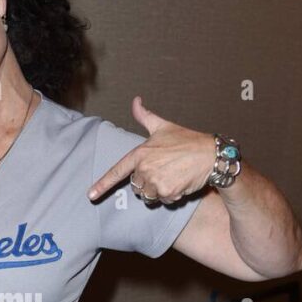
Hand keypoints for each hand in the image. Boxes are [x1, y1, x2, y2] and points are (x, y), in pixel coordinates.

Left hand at [88, 96, 214, 202]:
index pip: (117, 171)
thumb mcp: (164, 126)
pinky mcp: (167, 192)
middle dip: (148, 182)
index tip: (90, 195)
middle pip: (136, 186)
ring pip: (148, 195)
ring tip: (172, 176)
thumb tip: (135, 100)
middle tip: (164, 170)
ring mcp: (155, 181)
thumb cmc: (188, 140)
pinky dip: (170, 196)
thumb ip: (145, 116)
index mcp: (140, 153)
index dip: (102, 184)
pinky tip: (179, 183)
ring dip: (158, 191)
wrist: (210, 155)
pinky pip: (162, 201)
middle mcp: (145, 168)